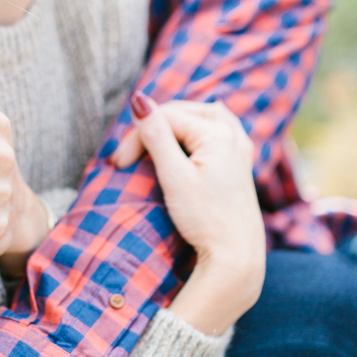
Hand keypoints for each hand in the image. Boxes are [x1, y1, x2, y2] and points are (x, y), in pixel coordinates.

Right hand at [117, 93, 265, 334]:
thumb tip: (139, 100)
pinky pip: (220, 131)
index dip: (136, 136)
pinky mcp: (240, 164)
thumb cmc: (204, 219)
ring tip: (151, 140)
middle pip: (181, 114)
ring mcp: (239, 149)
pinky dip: (199, 130)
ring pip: (201, 118)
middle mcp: (232, 134)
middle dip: (151, 130)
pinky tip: (196, 135)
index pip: (165, 117)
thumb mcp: (174, 176)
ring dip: (174, 125)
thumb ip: (156, 135)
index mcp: (217, 132)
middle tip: (126, 159)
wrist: (235, 256)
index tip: (117, 165)